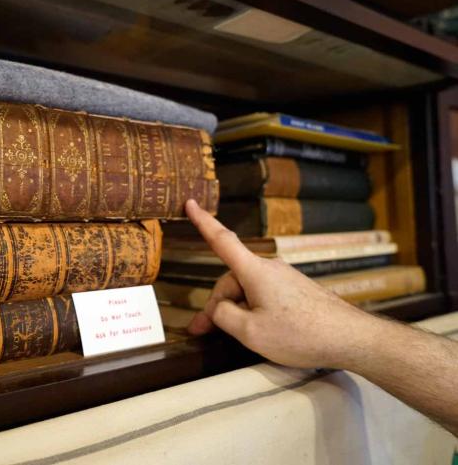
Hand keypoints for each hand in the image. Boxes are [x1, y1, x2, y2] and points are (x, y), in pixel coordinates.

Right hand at [184, 199, 380, 368]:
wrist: (351, 338)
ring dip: (236, 311)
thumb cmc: (300, 334)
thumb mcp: (251, 332)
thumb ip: (224, 317)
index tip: (191, 203)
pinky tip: (261, 333)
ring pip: (248, 291)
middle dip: (216, 305)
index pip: (222, 241)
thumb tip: (220, 308)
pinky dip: (255, 312)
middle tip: (203, 332)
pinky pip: (265, 296)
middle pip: (231, 280)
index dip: (203, 222)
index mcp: (255, 271)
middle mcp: (269, 268)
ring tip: (237, 338)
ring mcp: (285, 279)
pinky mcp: (296, 291)